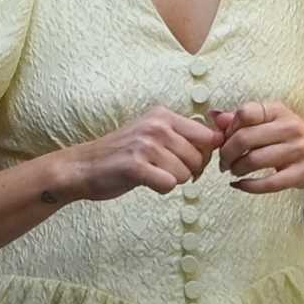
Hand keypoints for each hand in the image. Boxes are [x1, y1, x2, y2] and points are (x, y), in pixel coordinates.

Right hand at [59, 109, 220, 203]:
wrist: (84, 166)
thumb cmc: (122, 153)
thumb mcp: (152, 133)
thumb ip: (182, 135)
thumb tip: (219, 141)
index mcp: (164, 115)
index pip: (208, 136)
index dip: (205, 155)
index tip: (190, 162)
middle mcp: (157, 126)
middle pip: (199, 158)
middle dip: (189, 172)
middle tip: (167, 172)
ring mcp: (146, 145)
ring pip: (185, 174)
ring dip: (172, 180)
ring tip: (153, 174)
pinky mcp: (136, 167)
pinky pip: (169, 184)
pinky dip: (161, 188)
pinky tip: (147, 182)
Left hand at [215, 101, 303, 192]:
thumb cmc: (292, 138)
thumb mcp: (272, 122)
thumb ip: (243, 120)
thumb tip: (215, 117)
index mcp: (279, 111)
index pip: (246, 113)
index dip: (229, 128)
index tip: (225, 139)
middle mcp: (290, 128)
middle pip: (244, 138)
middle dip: (226, 153)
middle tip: (223, 162)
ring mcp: (298, 151)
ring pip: (253, 161)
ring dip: (236, 169)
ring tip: (233, 171)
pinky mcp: (302, 173)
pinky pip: (268, 183)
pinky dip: (247, 186)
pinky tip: (239, 185)